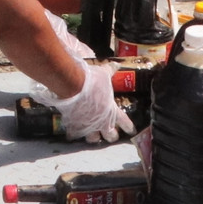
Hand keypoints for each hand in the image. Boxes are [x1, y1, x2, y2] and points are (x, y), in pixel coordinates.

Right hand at [29, 15, 132, 142]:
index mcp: (111, 110)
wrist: (71, 85)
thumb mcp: (103, 74)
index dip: (128, 127)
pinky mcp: (74, 125)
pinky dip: (74, 132)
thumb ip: (110, 71)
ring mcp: (87, 125)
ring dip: (93, 137)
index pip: (124, 122)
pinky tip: (73, 131)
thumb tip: (116, 64)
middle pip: (110, 136)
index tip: (131, 130)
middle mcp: (101, 121)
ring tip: (92, 136)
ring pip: (93, 139)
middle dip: (111, 136)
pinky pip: (75, 133)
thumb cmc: (91, 80)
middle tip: (111, 134)